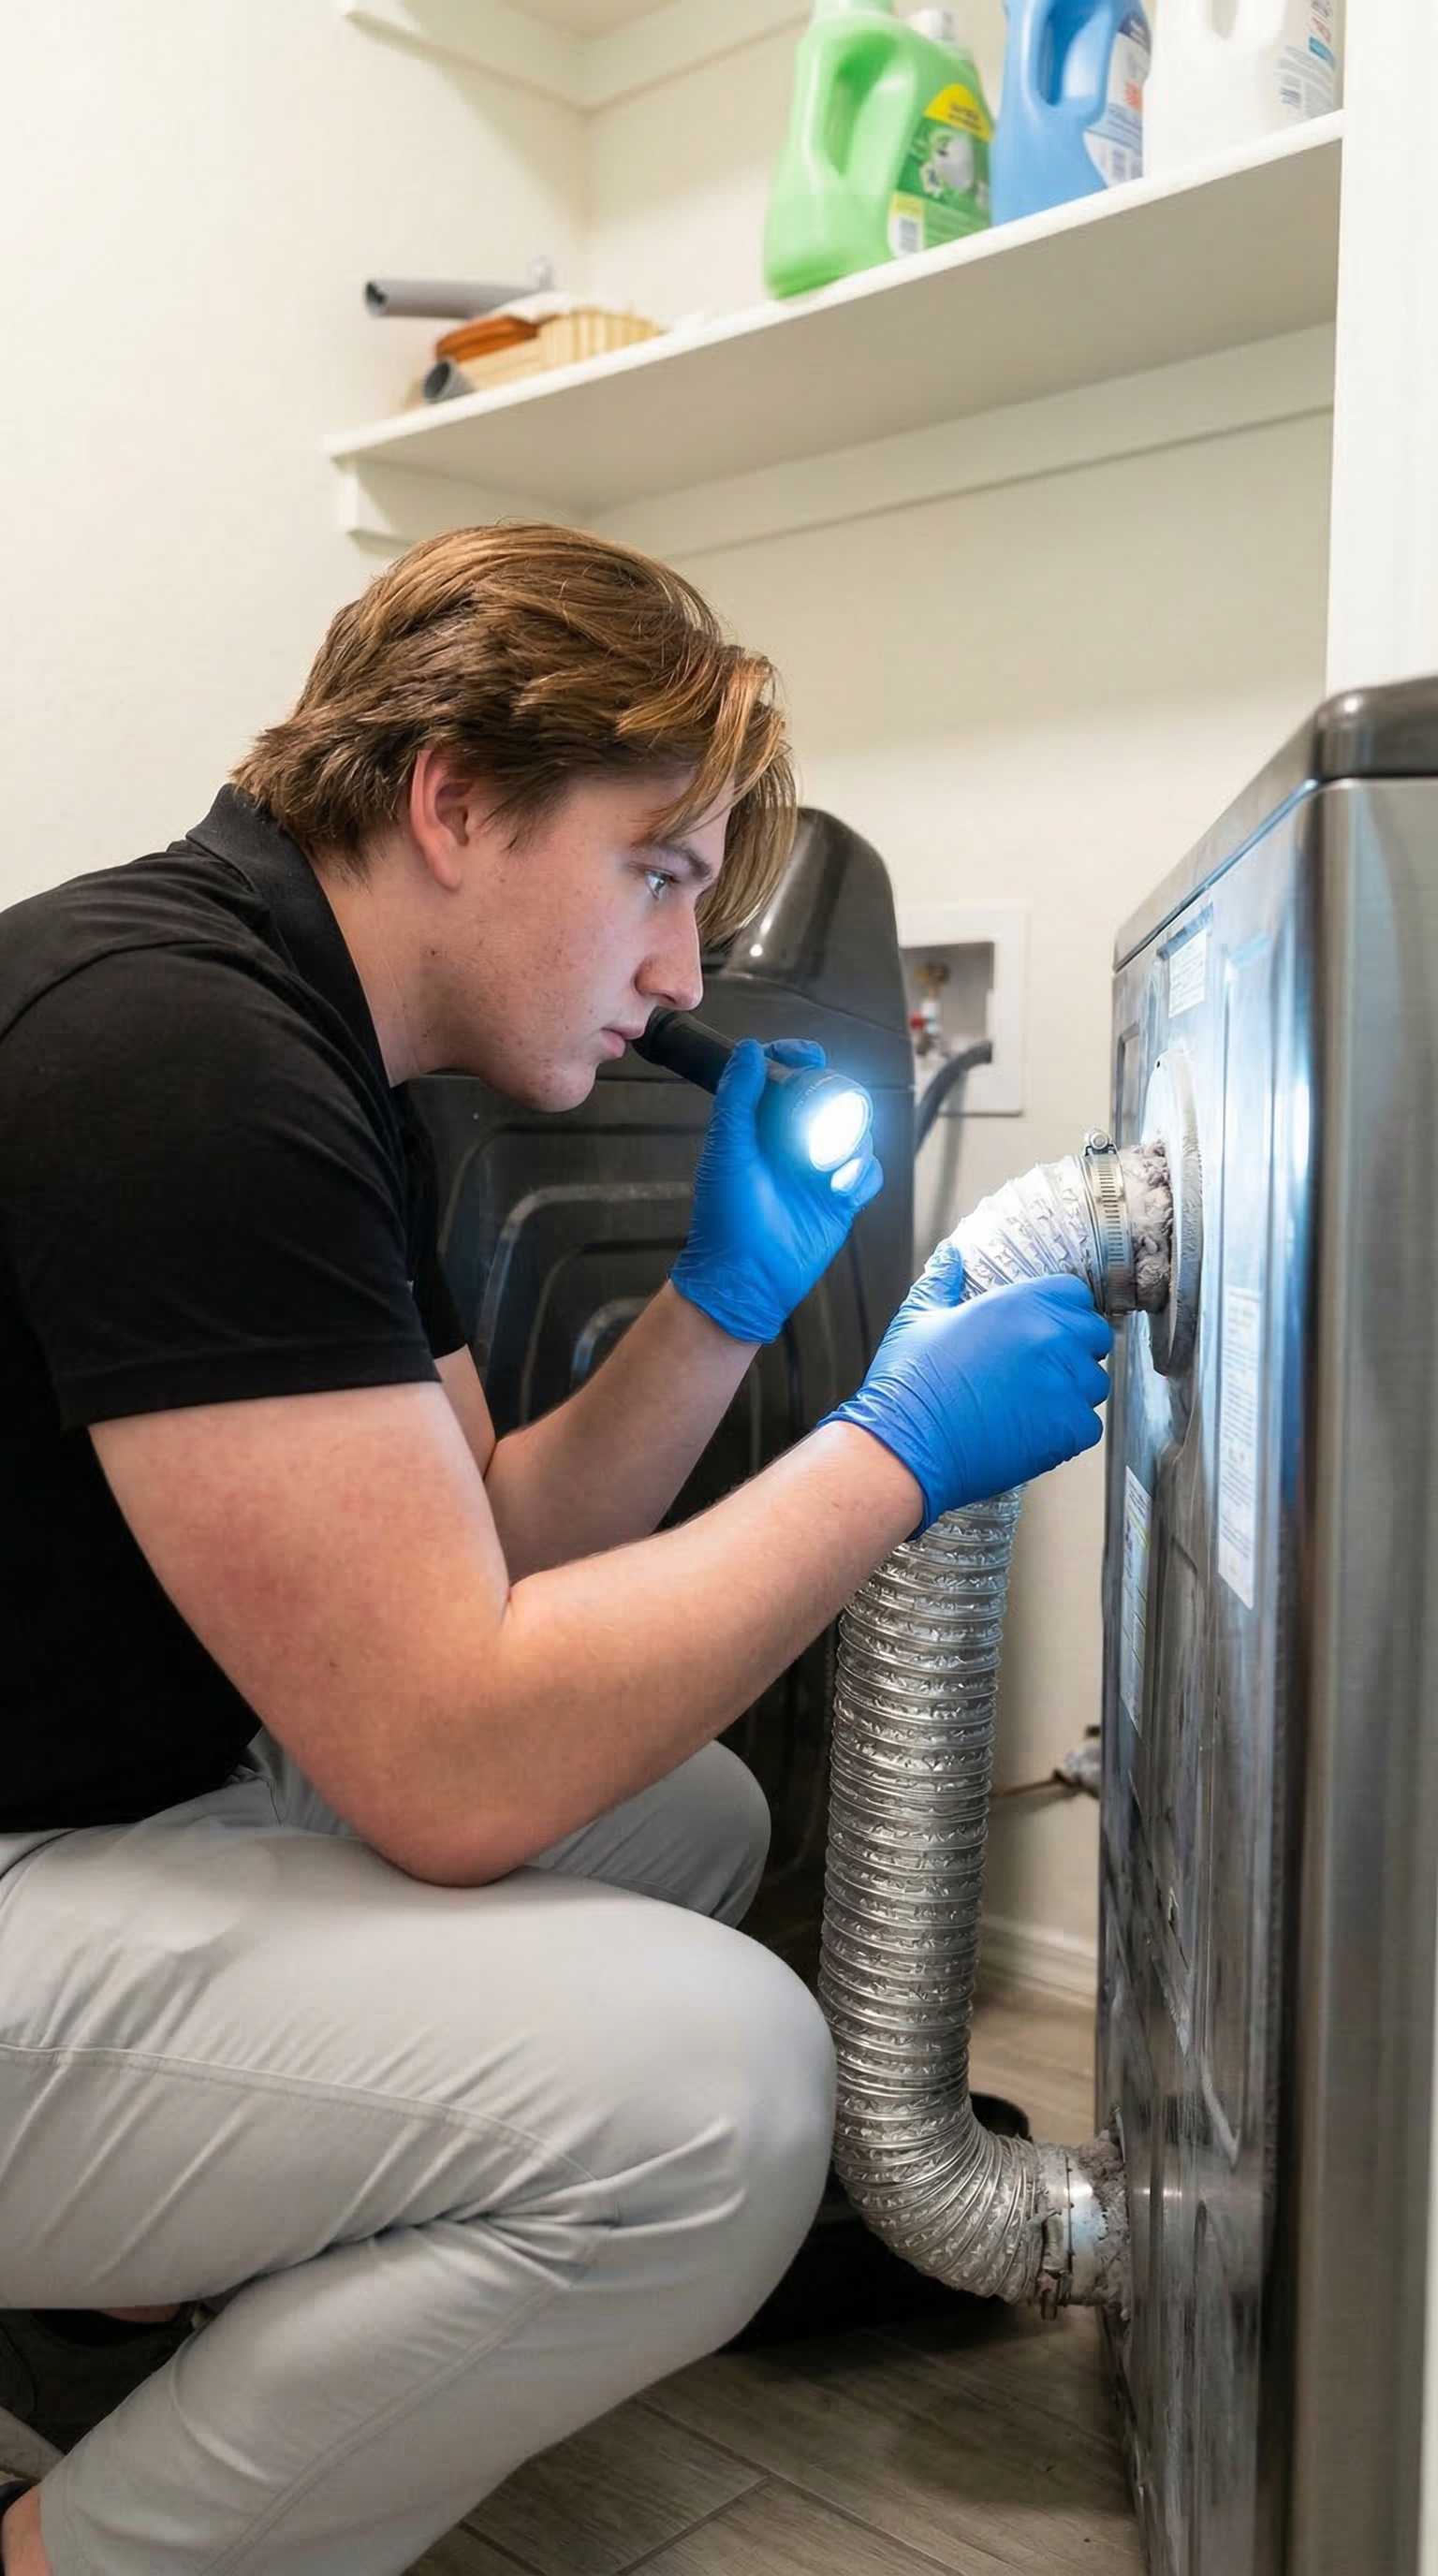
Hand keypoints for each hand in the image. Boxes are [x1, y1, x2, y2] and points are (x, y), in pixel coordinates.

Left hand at [670, 1039, 882, 1345]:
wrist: (746, 1277)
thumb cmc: (726, 1217)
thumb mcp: (727, 1150)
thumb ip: (737, 1098)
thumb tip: (750, 1048)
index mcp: (761, 1127)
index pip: (785, 1077)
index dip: (797, 1058)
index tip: (807, 1056)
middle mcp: (792, 1144)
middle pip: (830, 1100)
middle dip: (838, 1096)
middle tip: (833, 1104)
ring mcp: (819, 1171)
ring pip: (856, 1134)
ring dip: (853, 1140)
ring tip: (830, 1163)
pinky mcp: (839, 1200)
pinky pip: (867, 1174)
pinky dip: (861, 1175)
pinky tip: (839, 1189)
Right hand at [823, 1249, 1112, 1528]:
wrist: (907, 1445)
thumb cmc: (908, 1385)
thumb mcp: (919, 1318)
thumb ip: (941, 1281)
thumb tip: (949, 1257)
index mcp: (1018, 1305)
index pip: (1074, 1294)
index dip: (1064, 1311)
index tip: (1052, 1329)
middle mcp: (1049, 1338)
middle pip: (1095, 1336)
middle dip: (1077, 1350)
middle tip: (1045, 1370)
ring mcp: (1063, 1384)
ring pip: (1095, 1383)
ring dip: (1074, 1393)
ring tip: (1035, 1405)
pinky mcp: (1068, 1428)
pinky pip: (1089, 1426)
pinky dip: (1069, 1432)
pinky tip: (1035, 1432)